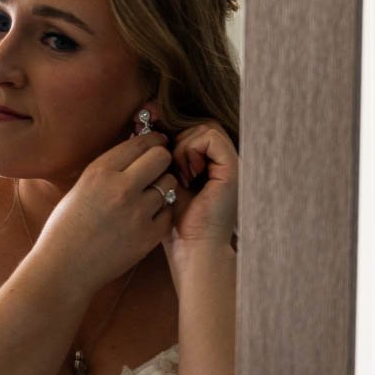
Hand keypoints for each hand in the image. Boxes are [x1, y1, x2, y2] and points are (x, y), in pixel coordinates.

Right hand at [34, 127, 176, 295]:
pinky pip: (169, 212)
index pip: (141, 142)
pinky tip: (147, 217)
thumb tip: (138, 149)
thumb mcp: (82, 187)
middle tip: (157, 168)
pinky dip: (161, 213)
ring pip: (169, 184)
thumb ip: (110, 169)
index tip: (156, 143)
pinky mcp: (149, 236)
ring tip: (148, 197)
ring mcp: (137, 213)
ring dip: (162, 187)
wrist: (63, 268)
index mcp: (100, 172)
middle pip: (162, 157)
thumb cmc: (67, 227)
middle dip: (162, 160)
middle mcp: (121, 188)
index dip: (153, 140)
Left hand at [165, 122, 238, 253]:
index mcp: (209, 166)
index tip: (158, 149)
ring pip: (204, 127)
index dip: (172, 134)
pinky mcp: (232, 168)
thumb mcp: (167, 183)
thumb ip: (163, 160)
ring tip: (180, 175)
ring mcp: (230, 164)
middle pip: (198, 126)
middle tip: (170, 169)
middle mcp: (222, 162)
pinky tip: (187, 174)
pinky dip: (192, 150)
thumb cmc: (176, 223)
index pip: (193, 131)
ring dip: (183, 147)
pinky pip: (210, 137)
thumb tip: (142, 127)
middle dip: (177, 141)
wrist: (193, 248)